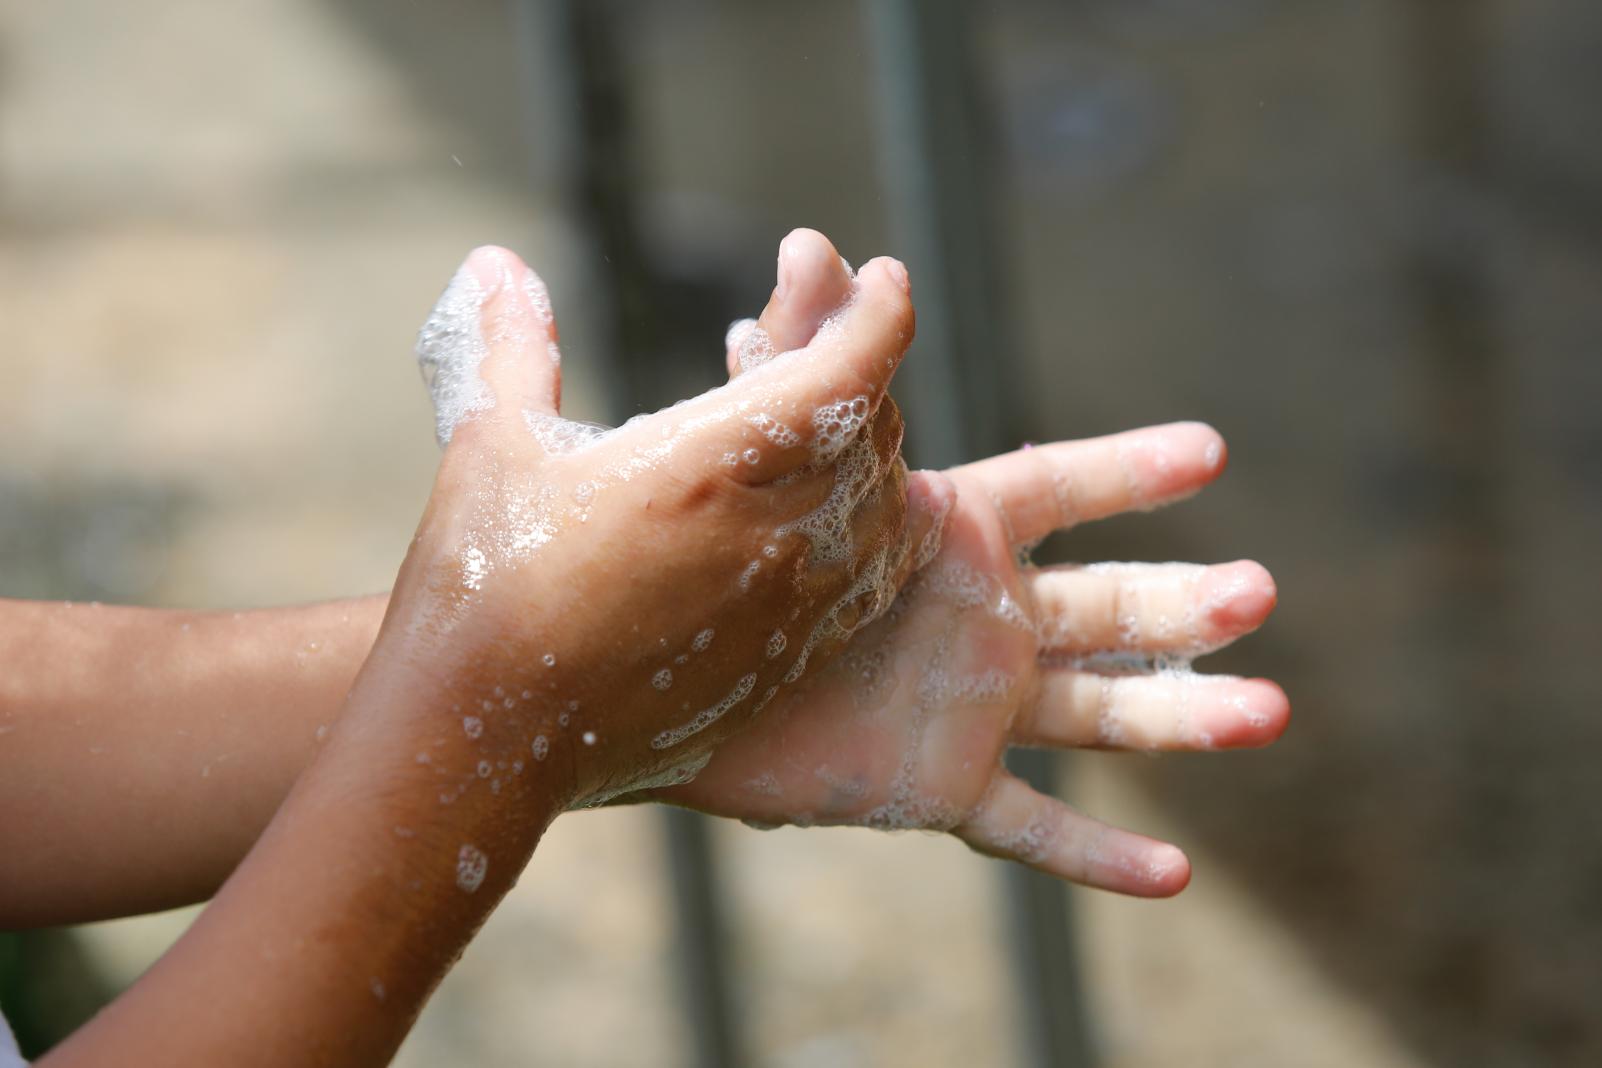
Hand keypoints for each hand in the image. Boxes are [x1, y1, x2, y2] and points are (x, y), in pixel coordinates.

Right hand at [376, 245, 940, 809]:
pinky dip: (879, 529)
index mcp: (712, 461)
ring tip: (843, 412)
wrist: (484, 731)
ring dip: (876, 450)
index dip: (879, 311)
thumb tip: (491, 262)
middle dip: (864, 366)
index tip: (882, 273)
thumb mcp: (493, 442)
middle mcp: (773, 531)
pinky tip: (855, 512)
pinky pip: (871, 581)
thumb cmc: (482, 579)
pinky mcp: (783, 660)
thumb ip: (511, 343)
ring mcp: (788, 605)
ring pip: (886, 507)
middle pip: (875, 430)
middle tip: (833, 330)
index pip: (849, 368)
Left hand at [654, 230, 1287, 896]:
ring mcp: (969, 705)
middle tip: (1257, 589)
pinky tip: (1174, 880)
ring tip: (1269, 711)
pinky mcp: (938, 787)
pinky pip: (1033, 830)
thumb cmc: (714, 559)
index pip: (1059, 488)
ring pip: (1100, 715)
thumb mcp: (776, 454)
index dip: (1129, 468)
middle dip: (1184, 602)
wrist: (651, 684)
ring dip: (1184, 716)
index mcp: (950, 532)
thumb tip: (814, 243)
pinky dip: (1099, 858)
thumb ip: (804, 353)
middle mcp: (978, 616)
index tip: (1207, 448)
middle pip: (1108, 607)